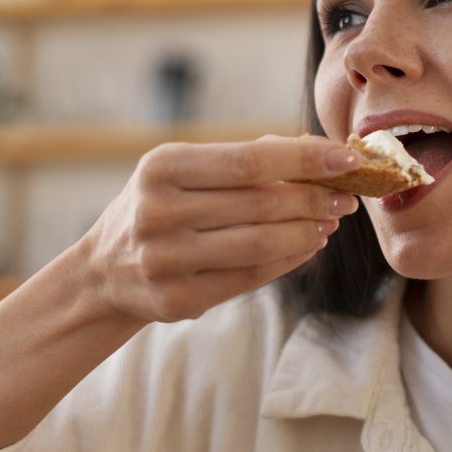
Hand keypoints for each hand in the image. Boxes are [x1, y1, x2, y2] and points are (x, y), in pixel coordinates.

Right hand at [74, 135, 359, 324]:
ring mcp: (167, 260)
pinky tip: (309, 244)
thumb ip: (241, 161)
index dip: (306, 160)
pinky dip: (290, 258)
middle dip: (316, 198)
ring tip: (331, 219)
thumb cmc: (158, 207)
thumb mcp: (181, 172)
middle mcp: (159, 212)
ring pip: (261, 244)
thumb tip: (316, 152)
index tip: (347, 158)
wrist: (104, 272)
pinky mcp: (179, 299)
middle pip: (262, 204)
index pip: (251, 161)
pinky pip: (251, 277)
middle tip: (347, 194)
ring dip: (308, 230)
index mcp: (162, 167)